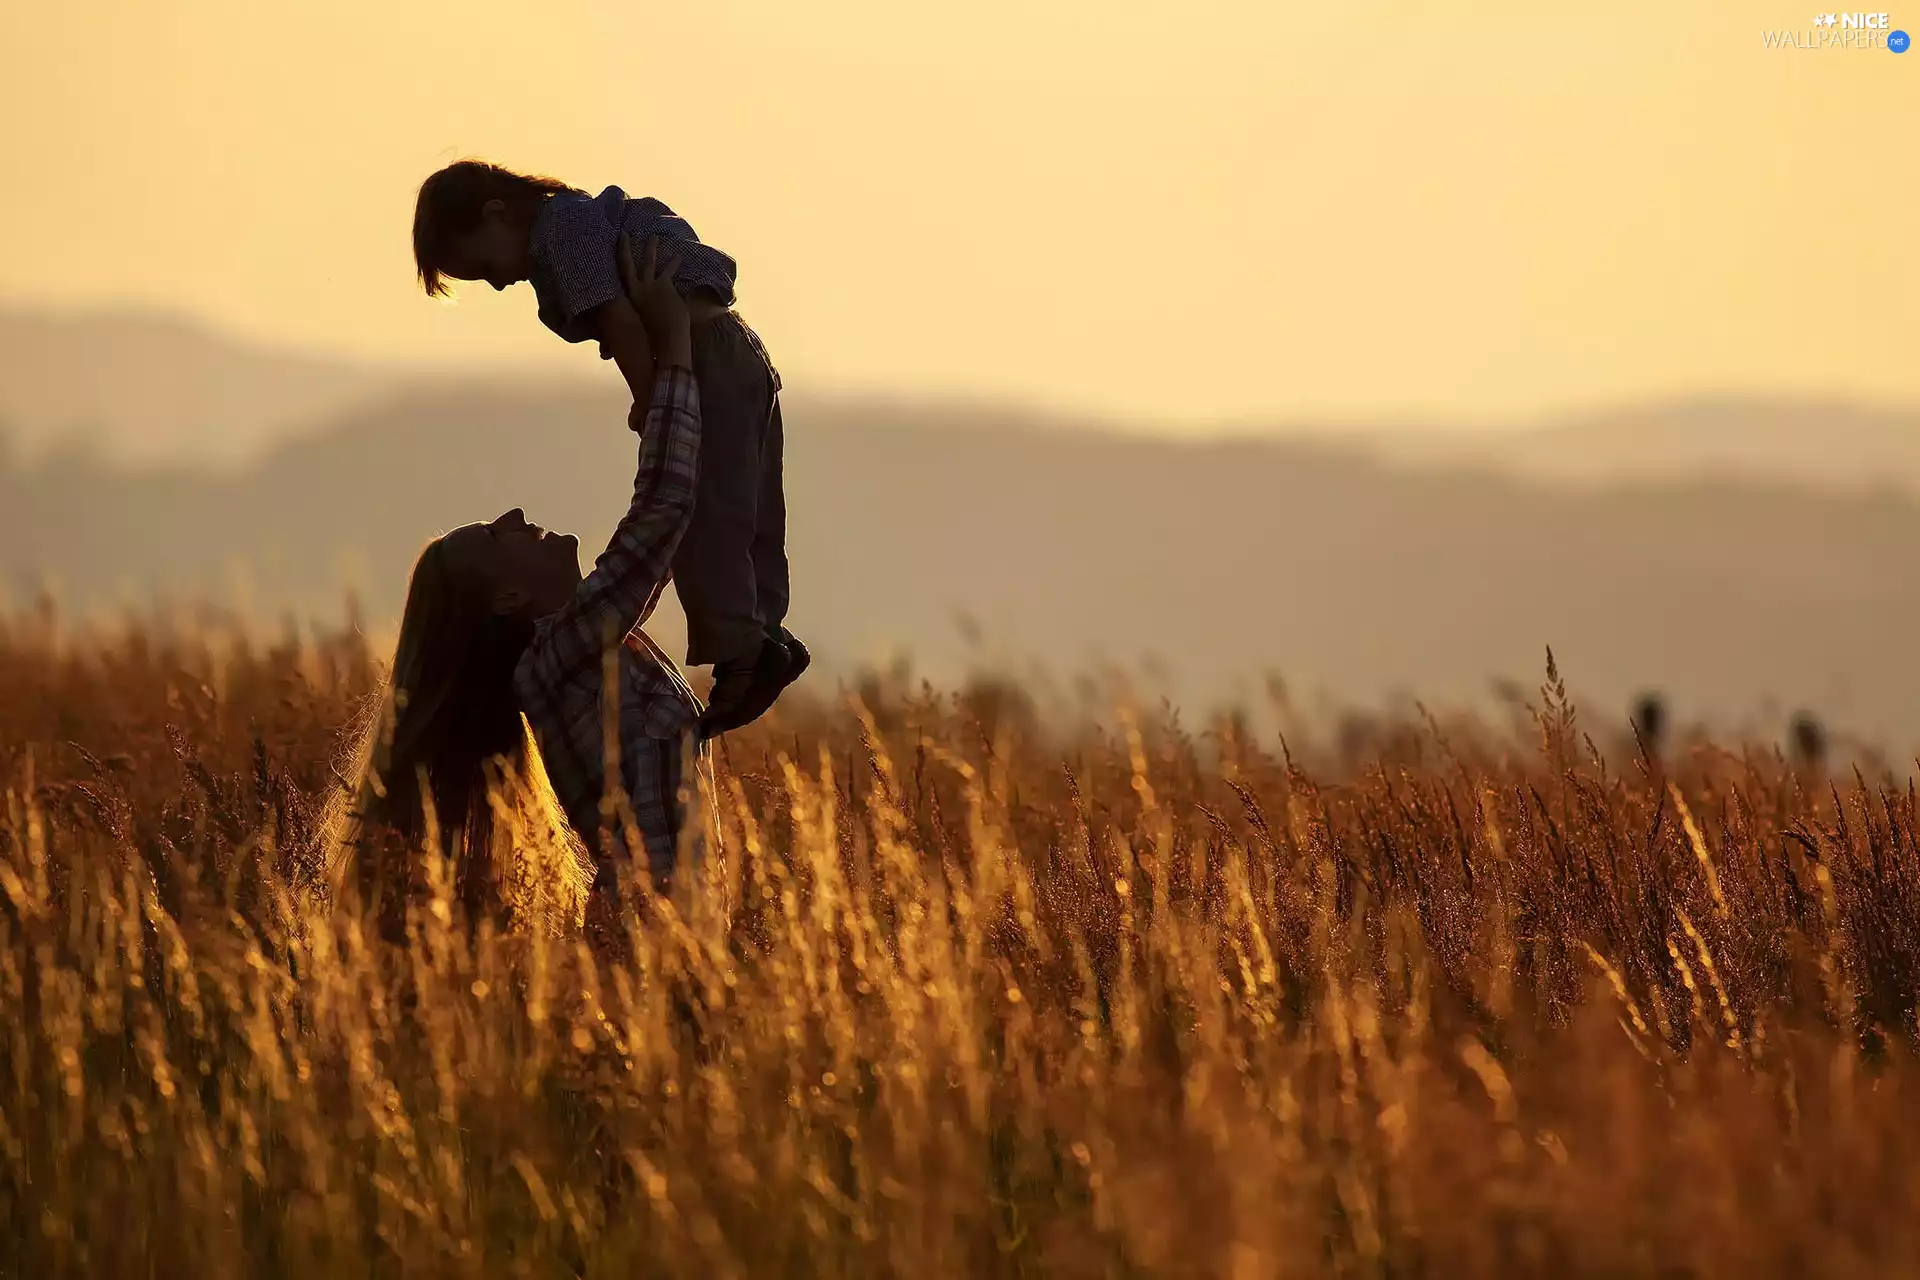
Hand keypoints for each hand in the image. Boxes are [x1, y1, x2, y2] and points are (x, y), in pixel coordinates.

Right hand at [617, 232, 691, 369]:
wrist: (666, 345)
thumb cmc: (648, 346)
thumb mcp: (628, 341)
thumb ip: (614, 345)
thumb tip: (603, 354)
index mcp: (625, 303)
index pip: (615, 282)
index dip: (610, 268)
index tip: (606, 255)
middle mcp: (633, 292)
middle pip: (626, 264)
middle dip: (624, 248)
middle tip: (624, 234)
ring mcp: (649, 287)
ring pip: (648, 262)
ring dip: (651, 248)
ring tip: (654, 236)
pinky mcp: (665, 287)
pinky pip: (669, 271)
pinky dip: (674, 263)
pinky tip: (679, 256)